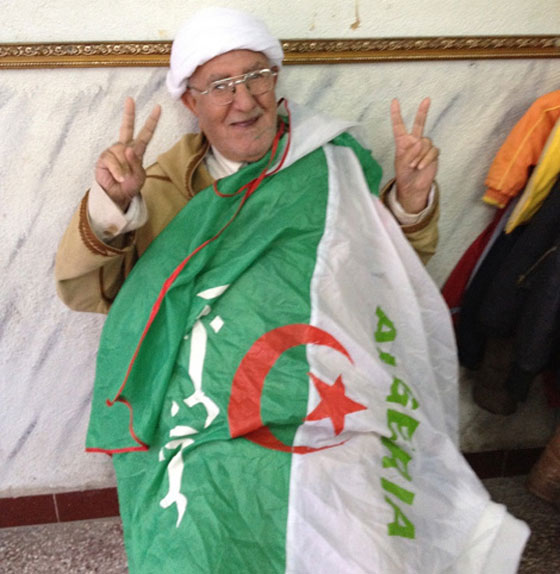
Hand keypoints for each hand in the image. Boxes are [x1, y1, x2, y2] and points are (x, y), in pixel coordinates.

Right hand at [95, 97, 161, 210]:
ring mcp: (114, 151)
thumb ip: (136, 163)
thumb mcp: (139, 176)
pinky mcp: (104, 158)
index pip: (146, 134)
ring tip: (124, 178)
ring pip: (122, 154)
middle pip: (126, 127)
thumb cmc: (130, 185)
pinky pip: (112, 161)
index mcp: (137, 150)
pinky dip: (117, 171)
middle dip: (129, 113)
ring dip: (125, 169)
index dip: (152, 121)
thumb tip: (127, 149)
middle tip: (130, 99)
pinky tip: (118, 177)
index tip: (158, 108)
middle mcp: (125, 147)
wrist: (117, 196)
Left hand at [391, 97, 438, 213]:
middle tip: (427, 99)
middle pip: (419, 124)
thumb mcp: (402, 163)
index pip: (399, 126)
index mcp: (402, 142)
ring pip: (425, 144)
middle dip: (423, 112)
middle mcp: (414, 141)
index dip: (396, 114)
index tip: (395, 101)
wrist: (413, 187)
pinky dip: (426, 159)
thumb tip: (421, 142)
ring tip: (414, 166)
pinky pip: (431, 152)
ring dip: (419, 156)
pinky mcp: (433, 153)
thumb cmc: (404, 174)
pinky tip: (421, 167)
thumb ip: (410, 152)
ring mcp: (425, 147)